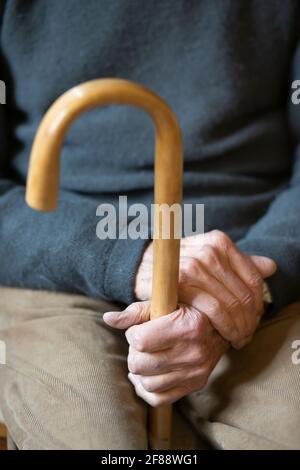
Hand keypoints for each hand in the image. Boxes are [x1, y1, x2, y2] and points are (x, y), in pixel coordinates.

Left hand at [103, 301, 227, 405]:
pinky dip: (144, 390)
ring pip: (147, 383)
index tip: (138, 329)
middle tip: (141, 343)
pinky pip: (159, 399)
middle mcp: (195, 352)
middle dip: (133, 353)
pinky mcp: (196, 384)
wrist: (219, 326)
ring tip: (144, 356)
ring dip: (138, 371)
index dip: (132, 334)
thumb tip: (108, 318)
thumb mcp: (164, 303)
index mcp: (188, 326)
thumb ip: (135, 312)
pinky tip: (143, 375)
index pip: (141, 340)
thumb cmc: (185, 310)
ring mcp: (197, 372)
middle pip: (140, 364)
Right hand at [135, 230, 275, 348]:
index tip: (255, 320)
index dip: (258, 305)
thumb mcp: (210, 261)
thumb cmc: (181, 269)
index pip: (253, 279)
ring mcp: (195, 265)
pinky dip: (222, 327)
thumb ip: (240, 264)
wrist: (142, 267)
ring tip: (236, 339)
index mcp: (220, 242)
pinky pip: (212, 311)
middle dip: (249, 321)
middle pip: (244, 294)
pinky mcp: (180, 282)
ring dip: (237, 328)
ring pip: (230, 305)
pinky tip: (222, 336)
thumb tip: (271, 267)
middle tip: (246, 336)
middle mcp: (209, 250)